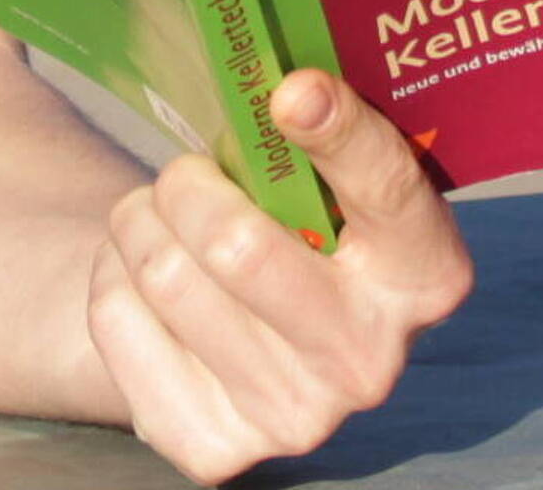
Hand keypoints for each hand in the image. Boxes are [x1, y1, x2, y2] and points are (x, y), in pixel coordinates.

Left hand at [87, 73, 473, 480]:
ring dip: (141, 222)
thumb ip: (329, 137)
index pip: (386, 189)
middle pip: (240, 250)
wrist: (267, 339)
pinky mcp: (215, 451)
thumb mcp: (346, 180)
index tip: (289, 91)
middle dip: (189, 185)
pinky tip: (136, 270)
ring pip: (169, 281)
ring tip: (152, 210)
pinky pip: (121, 328)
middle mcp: (370, 360)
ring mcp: (294, 418)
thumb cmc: (314, 223)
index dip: (338, 132)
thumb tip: (286, 90)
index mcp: (429, 275)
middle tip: (182, 169)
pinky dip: (114, 276)